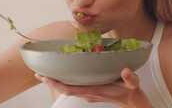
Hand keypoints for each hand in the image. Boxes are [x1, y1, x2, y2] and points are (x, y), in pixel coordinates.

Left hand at [36, 68, 151, 107]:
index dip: (57, 84)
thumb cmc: (130, 91)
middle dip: (50, 82)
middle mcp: (87, 93)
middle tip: (38, 73)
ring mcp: (87, 93)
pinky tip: (59, 74)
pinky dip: (63, 81)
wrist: (132, 100)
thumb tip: (125, 71)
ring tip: (43, 73)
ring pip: (66, 88)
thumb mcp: (133, 83)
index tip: (46, 77)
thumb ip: (130, 78)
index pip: (70, 89)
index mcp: (94, 90)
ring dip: (55, 81)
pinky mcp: (89, 90)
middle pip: (64, 89)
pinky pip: (72, 87)